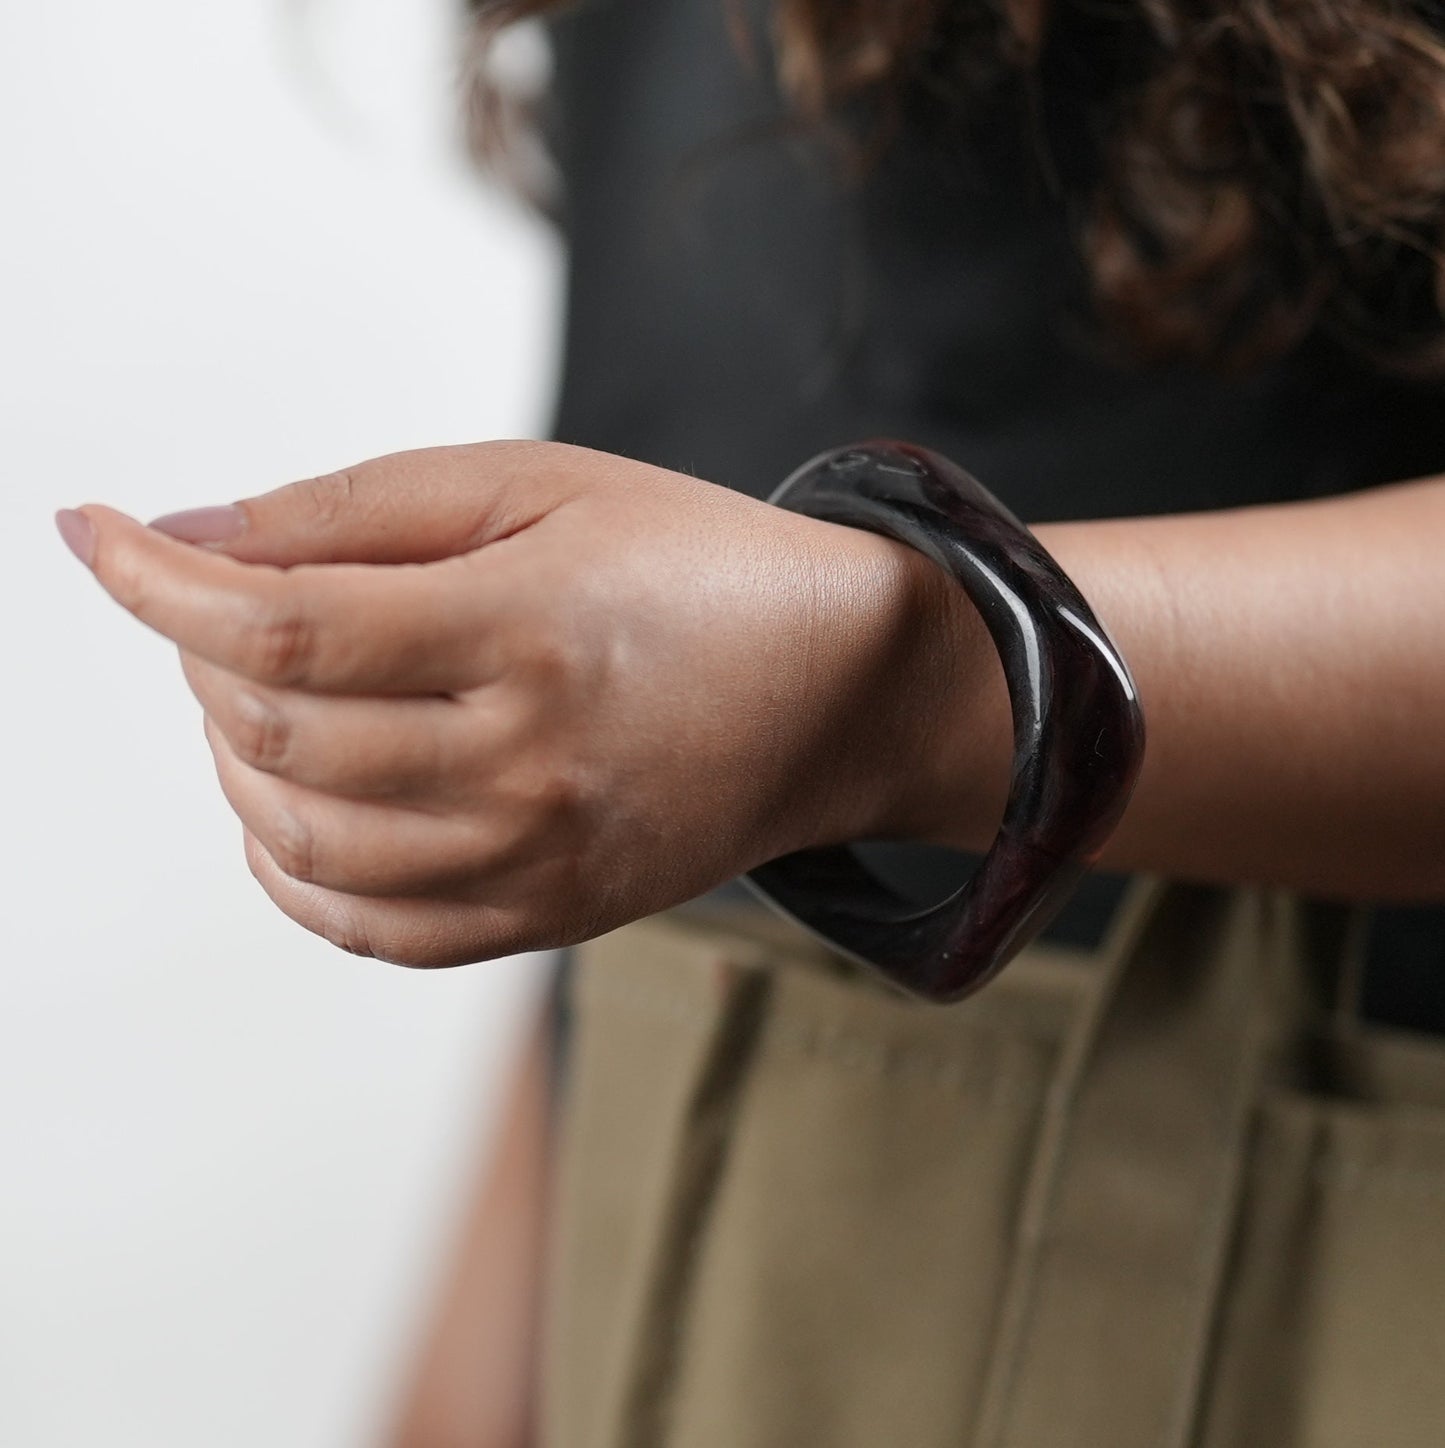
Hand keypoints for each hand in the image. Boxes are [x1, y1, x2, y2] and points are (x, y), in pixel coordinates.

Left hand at [56, 441, 991, 965]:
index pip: (283, 627)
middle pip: (277, 740)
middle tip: (223, 602)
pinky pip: (374, 930)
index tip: (93, 534)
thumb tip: (194, 538)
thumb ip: (362, 510)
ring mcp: (541, 859)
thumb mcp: (544, 484)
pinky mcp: (552, 916)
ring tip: (266, 692)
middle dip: (199, 659)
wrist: (835, 688)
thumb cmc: (694, 564)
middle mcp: (529, 765)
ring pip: (305, 844)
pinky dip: (293, 874)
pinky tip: (293, 806)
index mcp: (530, 632)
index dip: (156, 582)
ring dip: (236, 761)